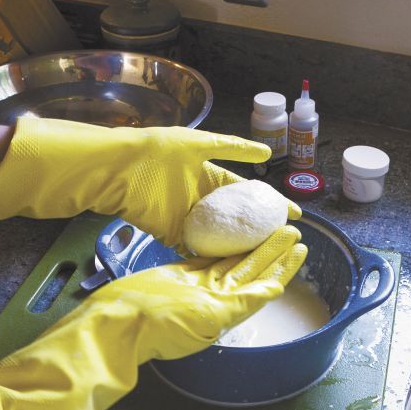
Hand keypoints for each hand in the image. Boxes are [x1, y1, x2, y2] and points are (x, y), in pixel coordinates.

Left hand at [0, 117, 301, 243]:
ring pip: (220, 235)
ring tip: (265, 258)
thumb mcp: (199, 143)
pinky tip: (233, 266)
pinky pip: (195, 247)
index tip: (293, 214)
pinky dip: (210, 256)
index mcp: (209, 176)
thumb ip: (232, 148)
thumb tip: (266, 153)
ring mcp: (188, 218)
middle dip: (259, 229)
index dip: (268, 202)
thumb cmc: (158, 150)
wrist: (118, 168)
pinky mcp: (171, 233)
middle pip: (237, 218)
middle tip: (286, 241)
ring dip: (239, 246)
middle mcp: (202, 199)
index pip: (246, 192)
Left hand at [0, 225, 306, 409]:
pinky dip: (263, 292)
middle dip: (273, 252)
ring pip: (252, 279)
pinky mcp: (213, 316)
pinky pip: (244, 301)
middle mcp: (211, 292)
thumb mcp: (166, 285)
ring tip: (296, 244)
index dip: (254, 249)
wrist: (119, 329)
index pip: (235, 261)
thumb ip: (190, 273)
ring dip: (275, 263)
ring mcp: (215, 304)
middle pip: (249, 267)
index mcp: (200, 281)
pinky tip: (279, 283)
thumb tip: (199, 266)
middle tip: (295, 236)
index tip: (269, 237)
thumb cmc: (135, 308)